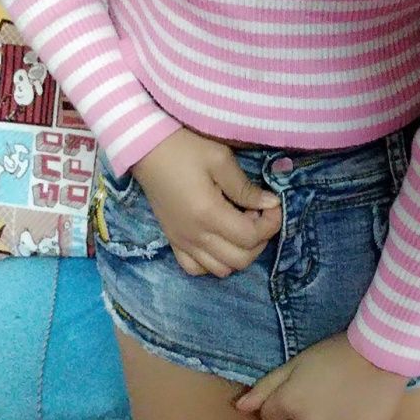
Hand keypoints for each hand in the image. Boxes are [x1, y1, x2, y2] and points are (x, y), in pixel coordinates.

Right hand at [130, 126, 281, 277]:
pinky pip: (196, 269)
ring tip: (239, 225)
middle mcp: (195, 236)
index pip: (251, 237)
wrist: (146, 149)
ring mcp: (182, 242)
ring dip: (240, 252)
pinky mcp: (173, 242)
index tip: (273, 204)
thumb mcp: (220, 160)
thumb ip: (246, 187)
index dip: (271, 224)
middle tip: (257, 213)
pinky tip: (219, 240)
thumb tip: (271, 204)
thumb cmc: (185, 149)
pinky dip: (214, 262)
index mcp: (208, 214)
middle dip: (260, 240)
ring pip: (221, 270)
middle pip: (241, 259)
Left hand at [234, 331, 408, 419]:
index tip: (305, 385)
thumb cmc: (335, 352)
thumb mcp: (296, 362)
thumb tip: (238, 408)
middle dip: (308, 408)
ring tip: (348, 394)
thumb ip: (266, 387)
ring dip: (331, 419)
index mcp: (290, 404)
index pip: (271, 415)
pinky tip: (362, 407)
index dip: (286, 399)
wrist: (381, 353)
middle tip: (329, 385)